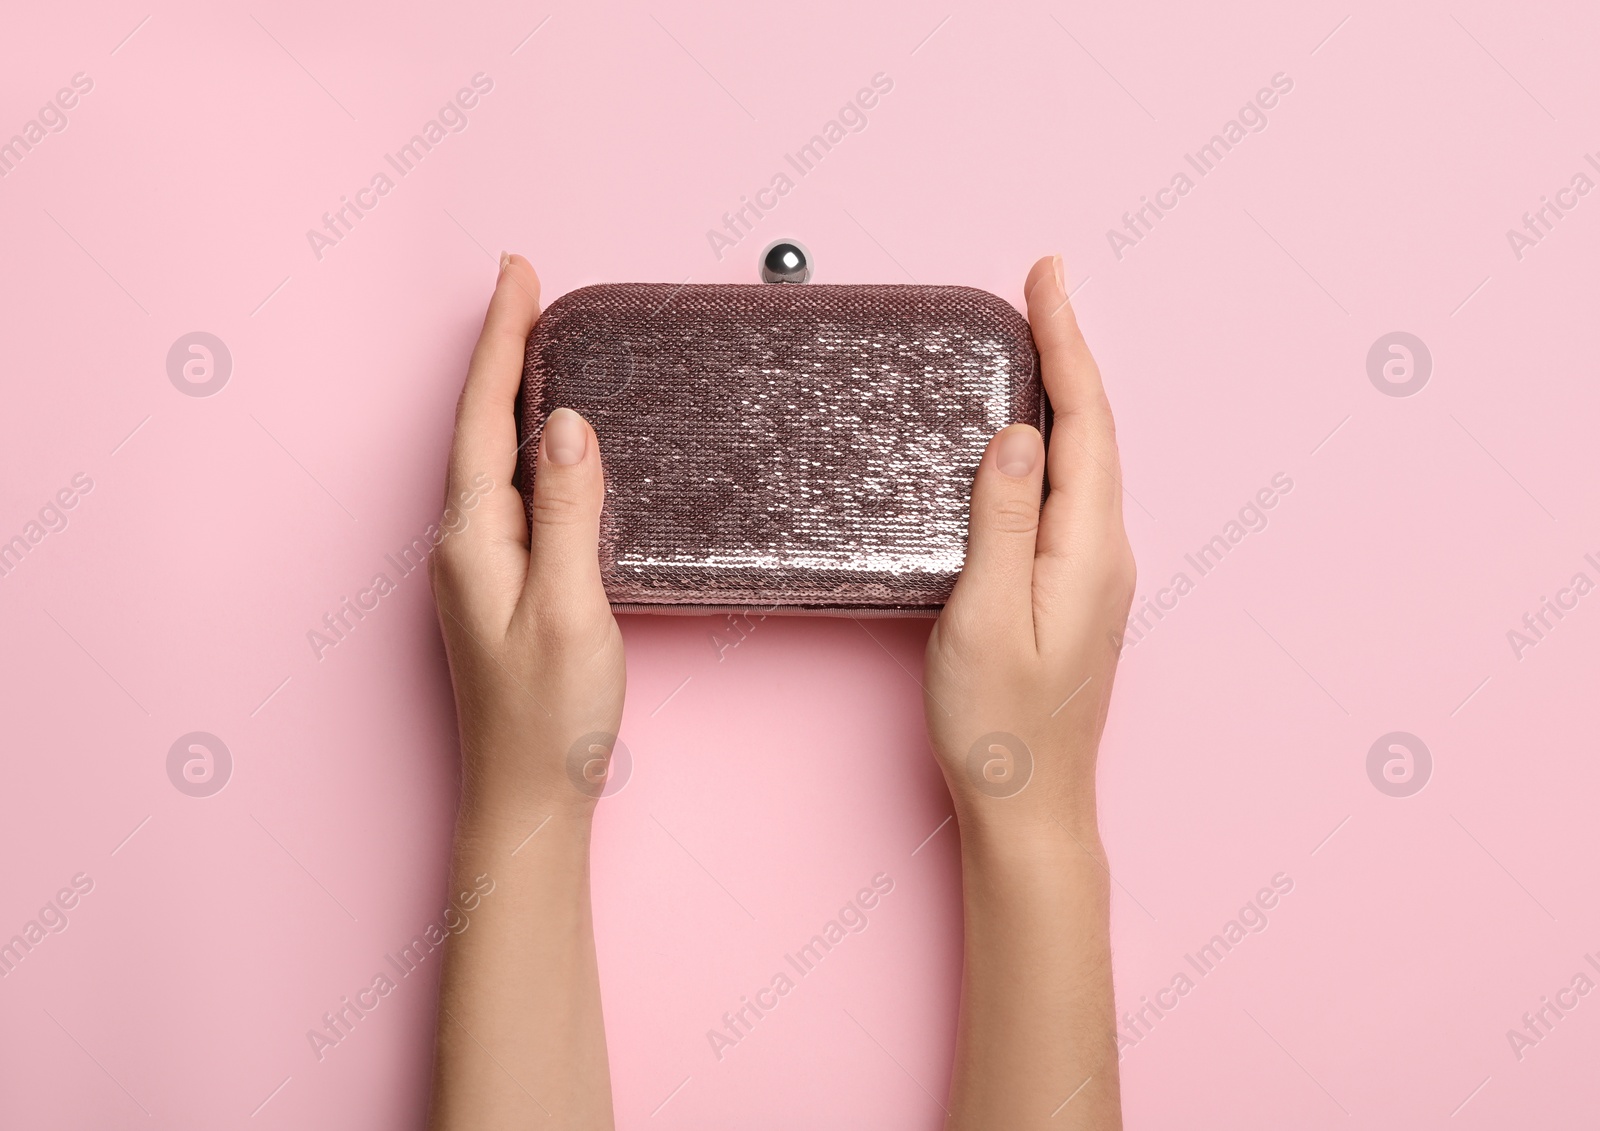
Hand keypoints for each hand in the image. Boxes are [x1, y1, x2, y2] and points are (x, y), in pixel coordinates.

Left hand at [427, 254, 617, 1130]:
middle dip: (503, 353)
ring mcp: (478, 568)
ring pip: (492, 459)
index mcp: (474, 539)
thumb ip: (569, 513)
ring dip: (512, 395)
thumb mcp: (571, 608)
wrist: (526, 801)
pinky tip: (550, 446)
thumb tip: (567, 425)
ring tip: (537, 344)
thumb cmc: (550, 718)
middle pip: (479, 427)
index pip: (486, 417)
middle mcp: (464, 545)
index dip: (503, 341)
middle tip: (526, 290)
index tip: (518, 275)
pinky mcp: (501, 588)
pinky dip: (526, 448)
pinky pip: (510, 494)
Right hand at [923, 254, 1133, 838]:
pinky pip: (1071, 494)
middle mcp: (1105, 552)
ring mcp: (1095, 574)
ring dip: (1066, 394)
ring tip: (1036, 342)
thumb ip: (1001, 521)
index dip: (1067, 342)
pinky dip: (1056, 444)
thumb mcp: (982, 617)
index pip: (1084, 421)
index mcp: (1088, 548)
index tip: (1048, 278)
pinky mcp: (1075, 592)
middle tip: (1042, 289)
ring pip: (1086, 461)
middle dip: (1070, 352)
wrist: (1031, 809)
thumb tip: (1019, 434)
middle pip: (1095, 430)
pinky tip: (1031, 439)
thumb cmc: (1000, 728)